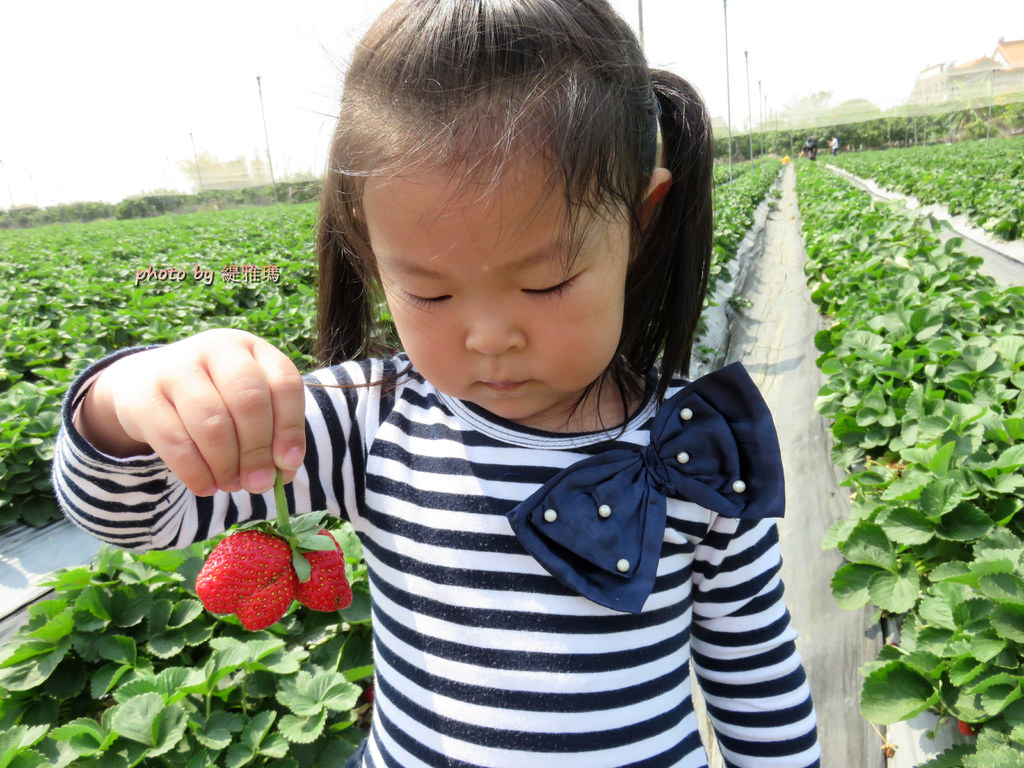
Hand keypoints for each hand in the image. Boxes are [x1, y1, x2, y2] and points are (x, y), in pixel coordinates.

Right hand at [76, 329, 305, 495]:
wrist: (144, 383)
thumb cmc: (213, 397)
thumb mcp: (246, 403)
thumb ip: (271, 434)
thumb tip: (283, 473)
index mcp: (252, 348)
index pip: (284, 383)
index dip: (290, 427)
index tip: (287, 464)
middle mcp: (216, 350)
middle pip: (249, 402)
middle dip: (258, 450)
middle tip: (259, 484)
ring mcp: (176, 368)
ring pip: (213, 424)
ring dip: (227, 465)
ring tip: (231, 485)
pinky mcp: (144, 397)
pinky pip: (176, 442)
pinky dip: (196, 472)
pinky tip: (206, 486)